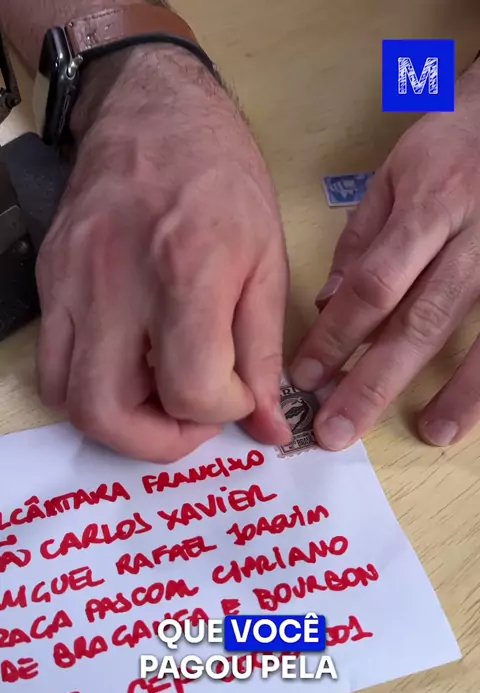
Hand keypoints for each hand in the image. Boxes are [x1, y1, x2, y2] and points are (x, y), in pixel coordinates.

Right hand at [36, 44, 290, 460]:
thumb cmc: (223, 180)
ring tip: (160, 396)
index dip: (224, 410)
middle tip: (191, 420)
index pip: (192, 390)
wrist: (153, 112)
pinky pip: (51, 365)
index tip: (240, 390)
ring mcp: (71, 283)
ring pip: (68, 400)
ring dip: (118, 421)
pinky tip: (129, 367)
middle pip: (108, 413)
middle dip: (158, 441)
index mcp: (187, 272)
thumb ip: (264, 353)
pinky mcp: (48, 281)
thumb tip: (267, 426)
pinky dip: (88, 388)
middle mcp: (116, 283)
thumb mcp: (267, 261)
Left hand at [291, 58, 479, 449]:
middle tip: (338, 431)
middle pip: (419, 321)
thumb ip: (363, 241)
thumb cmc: (452, 145)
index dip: (337, 336)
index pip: (374, 285)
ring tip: (427, 433)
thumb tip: (330, 306)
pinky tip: (474, 410)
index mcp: (430, 207)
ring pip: (479, 335)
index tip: (305, 377)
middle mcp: (474, 238)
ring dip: (453, 391)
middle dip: (374, 382)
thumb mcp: (396, 176)